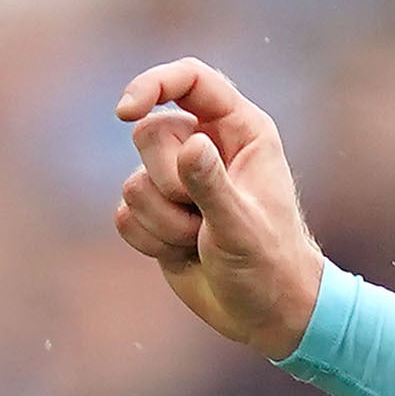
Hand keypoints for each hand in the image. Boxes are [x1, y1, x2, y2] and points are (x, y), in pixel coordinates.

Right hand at [115, 59, 324, 360]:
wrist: (268, 316)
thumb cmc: (270, 266)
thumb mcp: (243, 226)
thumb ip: (212, 184)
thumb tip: (189, 142)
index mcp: (240, 131)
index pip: (191, 79)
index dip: (152, 85)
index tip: (125, 112)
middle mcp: (205, 146)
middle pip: (148, 134)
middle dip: (169, 184)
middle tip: (203, 217)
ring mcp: (178, 180)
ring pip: (133, 182)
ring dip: (164, 222)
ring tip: (199, 240)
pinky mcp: (157, 214)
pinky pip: (125, 216)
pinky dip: (150, 240)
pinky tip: (182, 253)